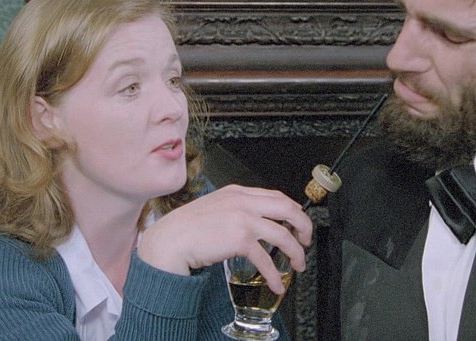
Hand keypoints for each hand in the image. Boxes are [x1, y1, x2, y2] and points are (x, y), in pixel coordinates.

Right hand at [137, 184, 312, 293]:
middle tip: (306, 240)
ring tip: (298, 264)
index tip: (296, 222)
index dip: (292, 210)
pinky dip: (275, 274)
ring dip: (296, 252)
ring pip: (283, 234)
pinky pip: (266, 258)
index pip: (275, 196)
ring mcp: (243, 218)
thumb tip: (254, 223)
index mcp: (237, 192)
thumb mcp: (214, 207)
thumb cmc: (185, 228)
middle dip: (303, 225)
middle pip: (287, 208)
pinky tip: (277, 284)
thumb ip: (234, 210)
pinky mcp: (239, 239)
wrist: (169, 240)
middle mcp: (243, 202)